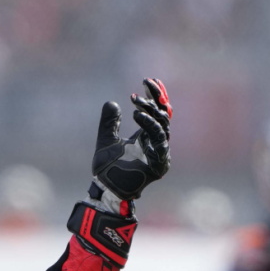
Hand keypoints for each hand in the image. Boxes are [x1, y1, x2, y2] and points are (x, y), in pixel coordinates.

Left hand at [91, 78, 172, 203]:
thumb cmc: (107, 169)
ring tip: (135, 101)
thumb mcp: (105, 140)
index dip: (156, 95)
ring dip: (150, 111)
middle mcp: (155, 142)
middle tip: (143, 86)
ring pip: (162, 125)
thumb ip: (109, 123)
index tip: (149, 80)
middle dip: (155, 99)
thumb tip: (111, 102)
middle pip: (163, 114)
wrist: (106, 190)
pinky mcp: (160, 162)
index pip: (157, 111)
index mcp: (146, 136)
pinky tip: (137, 114)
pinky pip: (158, 139)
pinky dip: (148, 125)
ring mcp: (160, 152)